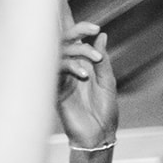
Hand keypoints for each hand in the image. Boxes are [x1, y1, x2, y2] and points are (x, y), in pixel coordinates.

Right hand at [58, 8, 116, 149]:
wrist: (99, 135)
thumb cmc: (105, 111)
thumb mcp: (107, 81)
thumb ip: (103, 59)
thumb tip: (102, 35)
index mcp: (82, 65)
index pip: (75, 41)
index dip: (79, 28)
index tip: (95, 27)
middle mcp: (69, 69)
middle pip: (64, 41)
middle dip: (77, 30)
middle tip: (93, 30)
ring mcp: (61, 79)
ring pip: (59, 52)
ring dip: (78, 50)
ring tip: (95, 59)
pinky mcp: (55, 90)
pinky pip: (55, 70)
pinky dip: (70, 67)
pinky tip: (84, 74)